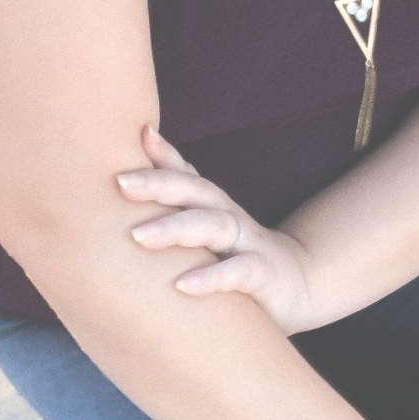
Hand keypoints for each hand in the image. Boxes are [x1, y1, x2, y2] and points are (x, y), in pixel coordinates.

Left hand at [117, 125, 317, 335]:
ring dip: (176, 228)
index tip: (135, 133)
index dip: (162, 154)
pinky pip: (238, 272)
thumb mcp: (204, 227)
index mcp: (211, 206)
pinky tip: (182, 286)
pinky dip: (212, 277)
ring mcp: (248, 243)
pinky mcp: (264, 275)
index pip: (185, 174)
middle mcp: (228, 216)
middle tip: (121, 183)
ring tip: (139, 236)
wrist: (298, 285)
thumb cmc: (234, 254)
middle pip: (196, 191)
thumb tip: (138, 165)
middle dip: (159, 184)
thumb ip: (174, 203)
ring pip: (214, 225)